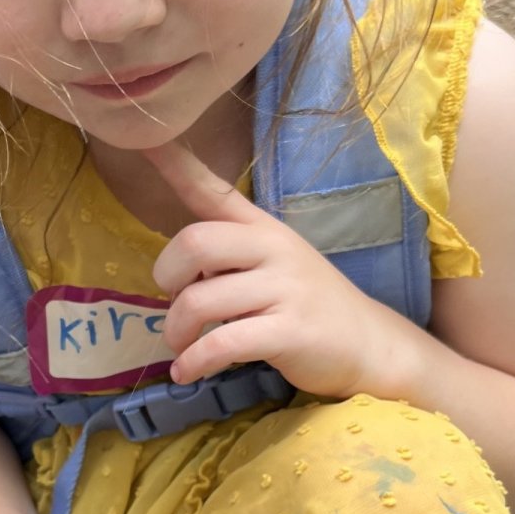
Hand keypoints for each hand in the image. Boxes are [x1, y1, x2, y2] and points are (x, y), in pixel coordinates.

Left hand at [144, 141, 413, 398]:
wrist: (368, 344)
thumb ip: (227, 254)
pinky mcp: (290, 331)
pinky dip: (195, 361)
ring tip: (182, 345)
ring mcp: (284, 289)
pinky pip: (222, 344)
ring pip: (199, 301)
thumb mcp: (272, 263)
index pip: (215, 191)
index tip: (145, 141)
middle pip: (193, 243)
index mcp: (262, 228)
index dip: (178, 167)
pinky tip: (188, 371)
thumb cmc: (306, 304)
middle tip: (175, 302)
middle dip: (167, 278)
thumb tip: (173, 265)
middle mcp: (273, 248)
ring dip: (176, 330)